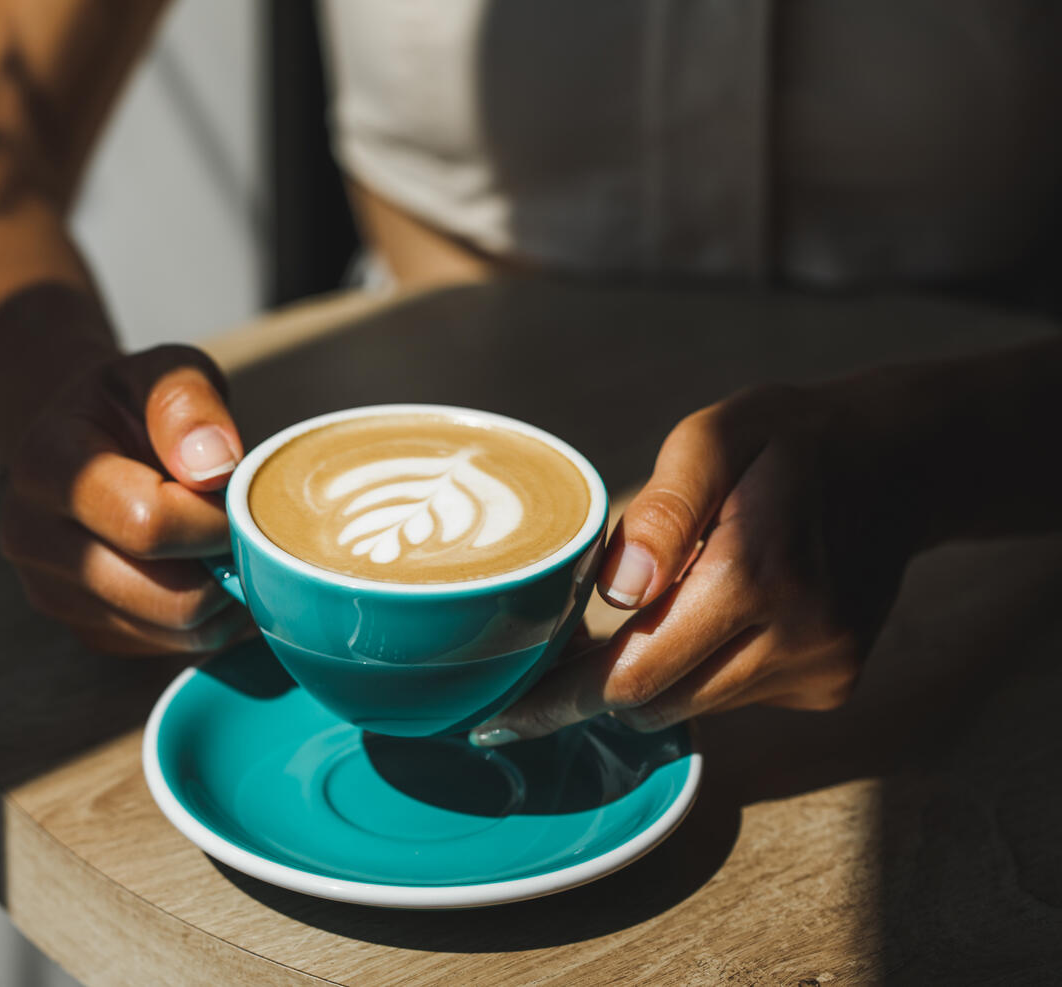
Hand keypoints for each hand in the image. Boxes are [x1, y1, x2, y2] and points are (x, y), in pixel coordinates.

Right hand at [0, 344, 255, 654]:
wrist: (81, 441)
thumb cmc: (132, 405)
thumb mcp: (163, 371)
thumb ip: (187, 402)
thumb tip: (213, 466)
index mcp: (46, 464)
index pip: (148, 522)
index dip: (213, 518)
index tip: (233, 494)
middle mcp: (30, 537)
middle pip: (167, 594)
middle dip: (224, 564)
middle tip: (239, 527)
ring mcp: (49, 592)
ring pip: (174, 631)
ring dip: (222, 598)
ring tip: (223, 546)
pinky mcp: (81, 630)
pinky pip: (168, 648)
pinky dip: (204, 620)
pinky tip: (200, 569)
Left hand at [472, 380, 917, 743]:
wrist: (899, 461)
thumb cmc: (785, 440)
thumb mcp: (713, 438)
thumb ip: (663, 511)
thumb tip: (617, 592)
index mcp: (755, 574)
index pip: (636, 674)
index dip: (563, 698)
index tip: (504, 718)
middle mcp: (796, 636)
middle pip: (656, 702)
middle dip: (599, 685)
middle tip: (562, 648)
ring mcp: (821, 668)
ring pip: (694, 706)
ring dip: (657, 672)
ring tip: (655, 608)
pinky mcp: (832, 684)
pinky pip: (735, 698)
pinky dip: (706, 668)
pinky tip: (718, 612)